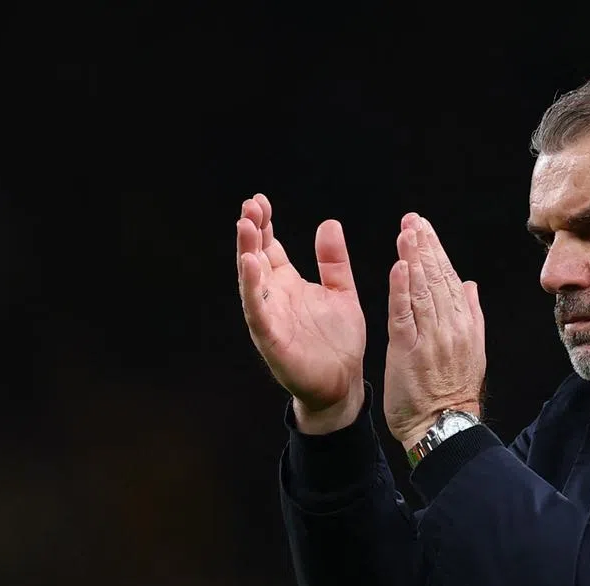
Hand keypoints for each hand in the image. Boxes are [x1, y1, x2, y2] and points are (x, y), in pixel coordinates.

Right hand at [236, 193, 366, 432]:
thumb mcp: (342, 292)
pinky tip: (252, 265)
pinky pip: (258, 312)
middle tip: (250, 206)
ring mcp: (270, 318)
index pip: (270, 247)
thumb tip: (329, 223)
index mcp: (288, 284)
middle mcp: (274, 298)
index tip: (260, 200)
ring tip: (246, 226)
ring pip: (251, 281)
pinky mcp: (272, 340)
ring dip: (247, 254)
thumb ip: (334, 261)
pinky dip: (253, 289)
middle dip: (251, 232)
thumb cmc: (339, 340)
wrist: (343, 382)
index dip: (264, 224)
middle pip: (256, 258)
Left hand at [384, 213, 485, 448]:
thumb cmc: (453, 392)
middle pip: (437, 278)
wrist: (444, 427)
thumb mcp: (471, 351)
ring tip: (407, 231)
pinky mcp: (409, 350)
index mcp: (465, 324)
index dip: (437, 252)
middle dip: (425, 246)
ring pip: (422, 290)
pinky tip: (399, 266)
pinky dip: (402, 289)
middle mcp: (451, 327)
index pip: (450, 279)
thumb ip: (471, 315)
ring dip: (414, 258)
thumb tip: (469, 285)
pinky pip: (405, 314)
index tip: (425, 229)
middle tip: (413, 219)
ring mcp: (431, 338)